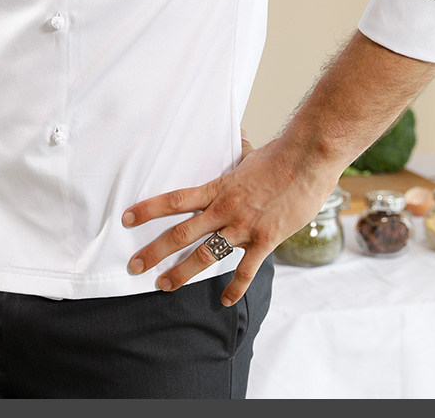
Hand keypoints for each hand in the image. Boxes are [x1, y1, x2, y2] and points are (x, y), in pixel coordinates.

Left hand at [121, 131, 337, 305]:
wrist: (308, 160)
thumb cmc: (281, 155)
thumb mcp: (252, 153)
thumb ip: (240, 151)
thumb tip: (239, 134)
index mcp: (217, 188)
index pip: (174, 199)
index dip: (148, 210)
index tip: (126, 218)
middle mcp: (224, 209)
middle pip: (181, 233)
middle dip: (154, 252)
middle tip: (133, 266)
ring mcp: (244, 227)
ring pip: (205, 256)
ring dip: (182, 274)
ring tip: (163, 286)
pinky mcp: (265, 240)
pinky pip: (245, 270)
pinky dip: (235, 289)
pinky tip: (224, 300)